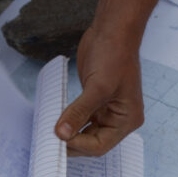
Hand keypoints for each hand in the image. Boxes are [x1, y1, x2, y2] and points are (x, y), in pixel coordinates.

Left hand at [56, 0, 160, 155]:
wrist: (113, 30)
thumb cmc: (115, 55)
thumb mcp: (98, 87)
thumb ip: (79, 112)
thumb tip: (62, 134)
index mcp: (127, 120)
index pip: (100, 145)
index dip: (79, 145)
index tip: (58, 140)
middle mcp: (118, 119)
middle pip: (92, 142)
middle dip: (72, 141)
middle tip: (50, 140)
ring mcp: (106, 111)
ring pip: (84, 132)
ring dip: (68, 133)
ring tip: (50, 132)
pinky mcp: (94, 101)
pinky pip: (79, 118)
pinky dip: (68, 121)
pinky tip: (55, 121)